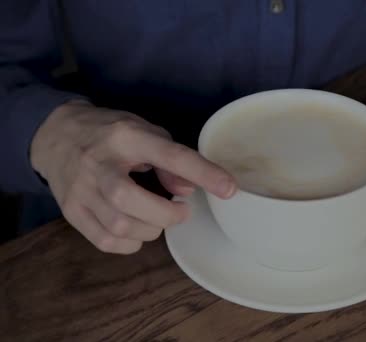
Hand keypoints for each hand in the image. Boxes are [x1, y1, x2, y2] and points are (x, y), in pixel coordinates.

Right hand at [31, 101, 235, 253]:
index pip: (170, 156)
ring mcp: (81, 190)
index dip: (203, 173)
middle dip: (167, 215)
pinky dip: (131, 243)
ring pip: (120, 226)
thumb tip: (191, 188)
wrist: (55, 136)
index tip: (229, 189)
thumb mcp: (144, 132)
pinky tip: (137, 229)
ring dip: (151, 230)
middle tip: (180, 211)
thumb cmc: (111, 134)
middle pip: (132, 202)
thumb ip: (171, 158)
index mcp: (126, 138)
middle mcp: (99, 164)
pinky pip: (106, 241)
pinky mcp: (71, 212)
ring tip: (157, 218)